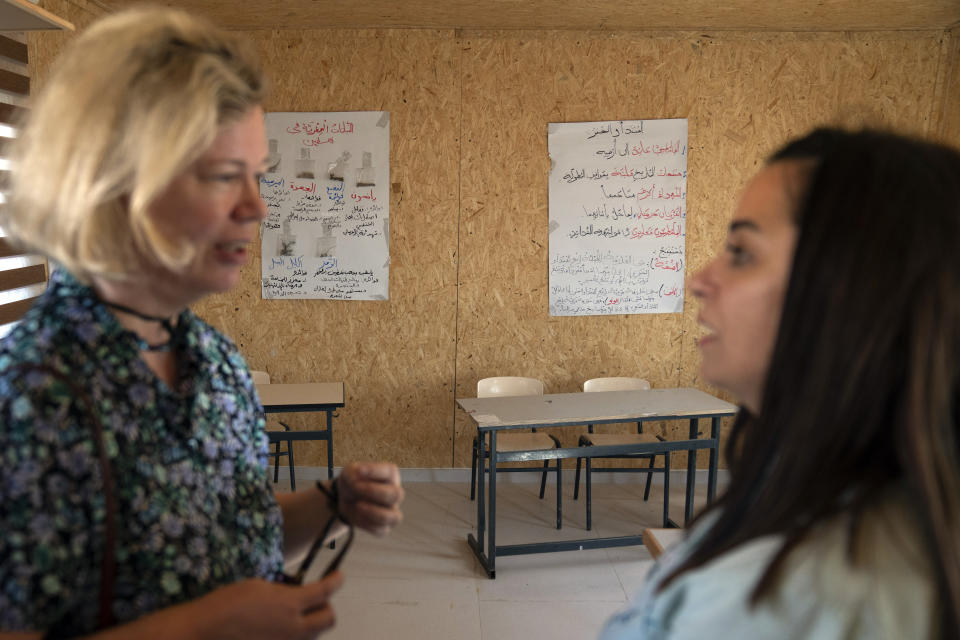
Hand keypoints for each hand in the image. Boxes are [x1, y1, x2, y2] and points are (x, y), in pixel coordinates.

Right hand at [191, 573, 343, 639]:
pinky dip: (292, 636)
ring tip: (291, 615)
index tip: (339, 576)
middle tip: (315, 599)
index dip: (336, 581)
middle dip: (326, 607)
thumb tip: (295, 595)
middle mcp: (294, 630)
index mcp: (290, 605)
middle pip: (328, 619)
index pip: (326, 591)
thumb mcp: (258, 587)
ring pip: (313, 635)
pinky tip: (276, 629)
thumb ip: (284, 592)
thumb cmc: (226, 605)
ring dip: (309, 624)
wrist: (203, 633)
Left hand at [337, 462, 403, 534]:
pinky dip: (366, 524)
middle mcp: (395, 493)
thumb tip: (358, 478)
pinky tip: (356, 515)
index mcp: (390, 475)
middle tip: (356, 488)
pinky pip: (381, 530)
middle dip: (374, 492)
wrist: (345, 499)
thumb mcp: (349, 472)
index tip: (358, 470)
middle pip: (396, 495)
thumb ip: (353, 472)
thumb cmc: (353, 481)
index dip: (375, 471)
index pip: (390, 472)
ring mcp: (391, 511)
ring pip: (394, 517)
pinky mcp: (383, 527)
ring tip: (358, 505)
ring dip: (374, 512)